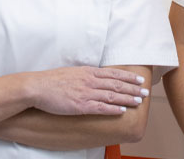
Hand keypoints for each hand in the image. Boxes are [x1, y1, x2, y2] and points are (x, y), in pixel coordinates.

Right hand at [28, 66, 149, 116]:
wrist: (38, 87)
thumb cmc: (52, 80)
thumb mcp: (72, 72)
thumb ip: (85, 75)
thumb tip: (95, 76)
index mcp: (88, 72)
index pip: (114, 74)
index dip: (128, 76)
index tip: (139, 79)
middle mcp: (90, 81)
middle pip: (117, 84)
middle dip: (133, 88)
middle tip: (146, 91)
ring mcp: (86, 93)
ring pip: (112, 95)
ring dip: (127, 98)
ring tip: (139, 101)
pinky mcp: (80, 105)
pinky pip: (100, 107)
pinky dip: (113, 108)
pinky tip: (122, 110)